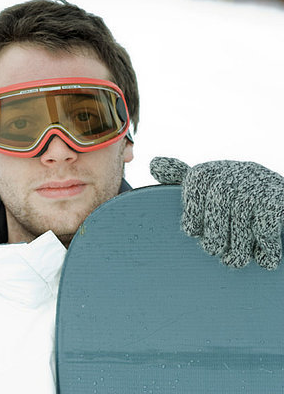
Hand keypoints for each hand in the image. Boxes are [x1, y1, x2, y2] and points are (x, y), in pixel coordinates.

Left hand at [150, 157, 283, 269]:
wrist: (281, 202)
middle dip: (215, 238)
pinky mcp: (277, 199)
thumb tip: (153, 164)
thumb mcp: (208, 185)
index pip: (192, 197)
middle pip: (216, 211)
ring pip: (240, 223)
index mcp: (208, 172)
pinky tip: (265, 260)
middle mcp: (232, 172)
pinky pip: (265, 229)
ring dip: (239, 249)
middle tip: (217, 252)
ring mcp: (256, 184)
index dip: (194, 219)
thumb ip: (180, 176)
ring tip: (236, 261)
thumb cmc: (238, 198)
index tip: (195, 232)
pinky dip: (265, 248)